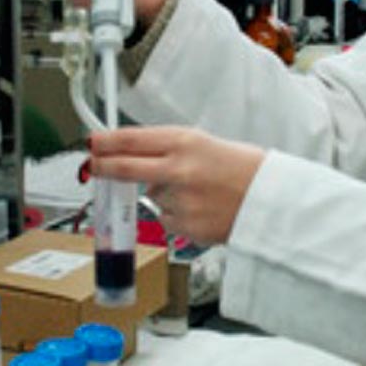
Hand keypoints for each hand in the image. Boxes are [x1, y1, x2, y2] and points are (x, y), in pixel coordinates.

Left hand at [88, 126, 265, 245]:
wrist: (273, 200)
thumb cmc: (243, 169)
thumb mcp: (204, 144)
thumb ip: (168, 149)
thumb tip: (133, 154)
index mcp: (184, 142)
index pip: (131, 139)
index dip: (105, 142)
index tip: (92, 143)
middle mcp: (178, 169)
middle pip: (124, 168)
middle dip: (103, 167)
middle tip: (92, 166)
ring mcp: (180, 200)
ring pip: (151, 196)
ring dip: (162, 195)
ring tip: (197, 191)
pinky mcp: (185, 226)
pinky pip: (166, 219)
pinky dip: (177, 215)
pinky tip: (201, 208)